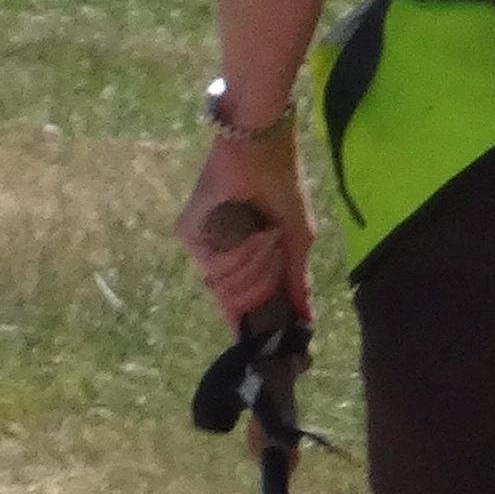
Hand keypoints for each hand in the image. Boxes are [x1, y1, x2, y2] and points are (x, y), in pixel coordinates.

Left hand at [177, 135, 310, 330]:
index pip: (239, 302)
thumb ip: (297, 281)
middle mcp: (217, 257)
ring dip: (256, 265)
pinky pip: (217, 266)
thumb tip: (306, 319)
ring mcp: (201, 247)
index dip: (249, 324)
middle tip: (276, 250)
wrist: (262, 146)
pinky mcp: (188, 233)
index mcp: (241, 258)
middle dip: (263, 285)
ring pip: (227, 286)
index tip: (260, 347)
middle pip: (236, 301)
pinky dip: (244, 253)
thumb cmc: (283, 187)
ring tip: (268, 235)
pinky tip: (256, 231)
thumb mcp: (298, 238)